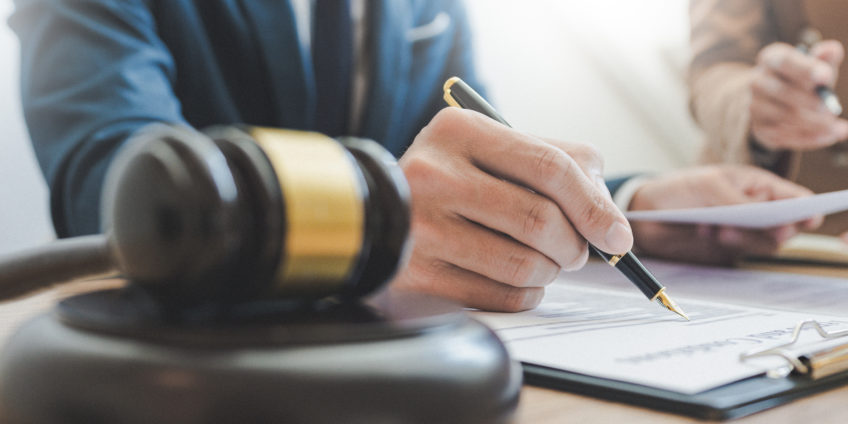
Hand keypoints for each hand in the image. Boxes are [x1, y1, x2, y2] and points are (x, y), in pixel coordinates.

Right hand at [390, 107, 632, 311]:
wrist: (374, 211)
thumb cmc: (452, 180)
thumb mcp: (493, 149)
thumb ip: (557, 163)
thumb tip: (610, 219)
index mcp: (459, 131)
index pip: (549, 166)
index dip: (594, 205)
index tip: (618, 235)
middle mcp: (434, 174)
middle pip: (539, 219)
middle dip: (575, 244)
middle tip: (577, 251)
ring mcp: (421, 226)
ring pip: (523, 264)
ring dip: (552, 271)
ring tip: (546, 262)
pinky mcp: (418, 273)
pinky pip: (501, 295)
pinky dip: (527, 293)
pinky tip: (521, 281)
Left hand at [629, 165, 821, 264]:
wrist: (647, 213)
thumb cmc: (680, 189)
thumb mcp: (708, 185)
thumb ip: (736, 199)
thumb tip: (764, 216)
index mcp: (759, 186)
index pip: (794, 199)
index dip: (806, 210)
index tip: (805, 218)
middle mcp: (757, 211)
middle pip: (786, 227)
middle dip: (776, 229)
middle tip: (764, 227)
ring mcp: (744, 232)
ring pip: (765, 244)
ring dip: (746, 238)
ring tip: (719, 228)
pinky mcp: (728, 250)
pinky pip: (740, 253)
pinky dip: (727, 245)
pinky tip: (706, 231)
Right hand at [750, 41, 847, 149]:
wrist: (777, 102)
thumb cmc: (802, 79)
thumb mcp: (815, 65)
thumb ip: (825, 58)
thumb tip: (832, 49)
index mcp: (771, 58)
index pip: (785, 61)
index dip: (805, 69)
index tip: (826, 77)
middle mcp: (757, 81)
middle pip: (782, 92)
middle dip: (810, 102)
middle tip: (831, 110)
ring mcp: (755, 106)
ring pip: (783, 116)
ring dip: (813, 123)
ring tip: (836, 127)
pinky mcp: (758, 128)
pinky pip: (784, 135)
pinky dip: (809, 138)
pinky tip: (828, 136)